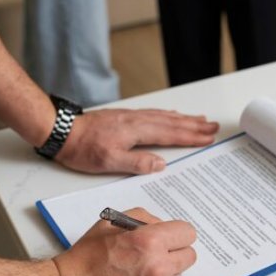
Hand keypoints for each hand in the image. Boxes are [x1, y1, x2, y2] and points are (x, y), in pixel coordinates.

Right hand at [52, 208, 196, 275]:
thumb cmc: (85, 259)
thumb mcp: (110, 224)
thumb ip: (143, 219)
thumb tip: (162, 225)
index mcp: (149, 241)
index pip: (187, 233)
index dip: (176, 233)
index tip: (169, 236)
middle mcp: (157, 266)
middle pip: (189, 255)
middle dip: (175, 251)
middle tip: (157, 253)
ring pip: (178, 274)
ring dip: (166, 271)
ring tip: (140, 270)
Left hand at [55, 108, 218, 173]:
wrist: (62, 131)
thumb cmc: (83, 149)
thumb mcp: (109, 162)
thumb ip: (137, 162)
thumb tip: (161, 163)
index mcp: (136, 131)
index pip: (170, 133)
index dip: (191, 136)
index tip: (208, 137)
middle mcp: (137, 120)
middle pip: (172, 121)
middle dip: (194, 125)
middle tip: (213, 126)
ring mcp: (131, 116)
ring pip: (164, 115)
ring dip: (184, 118)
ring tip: (200, 119)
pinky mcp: (124, 116)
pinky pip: (154, 113)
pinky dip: (168, 114)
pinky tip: (171, 115)